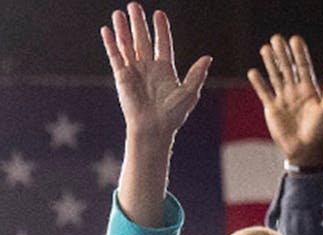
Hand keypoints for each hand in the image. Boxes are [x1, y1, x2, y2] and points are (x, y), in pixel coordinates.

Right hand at [100, 3, 210, 140]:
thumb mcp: (189, 92)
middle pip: (142, 39)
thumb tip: (207, 58)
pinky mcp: (122, 76)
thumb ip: (196, 74)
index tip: (159, 14)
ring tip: (119, 13)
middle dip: (139, 23)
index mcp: (165, 69)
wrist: (154, 127)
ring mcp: (134, 70)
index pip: (163, 44)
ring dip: (123, 29)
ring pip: (127, 44)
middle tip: (134, 5)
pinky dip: (111, 43)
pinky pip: (115, 56)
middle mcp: (148, 67)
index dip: (161, 29)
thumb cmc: (173, 114)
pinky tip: (107, 30)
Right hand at [247, 34, 322, 167]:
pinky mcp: (272, 108)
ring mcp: (284, 100)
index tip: (295, 39)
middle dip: (283, 53)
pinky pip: (264, 92)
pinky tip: (253, 72)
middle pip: (288, 68)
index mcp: (310, 91)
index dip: (300, 54)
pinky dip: (258, 82)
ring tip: (265, 48)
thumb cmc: (320, 132)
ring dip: (270, 63)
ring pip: (275, 76)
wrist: (305, 151)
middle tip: (276, 37)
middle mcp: (296, 93)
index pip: (304, 67)